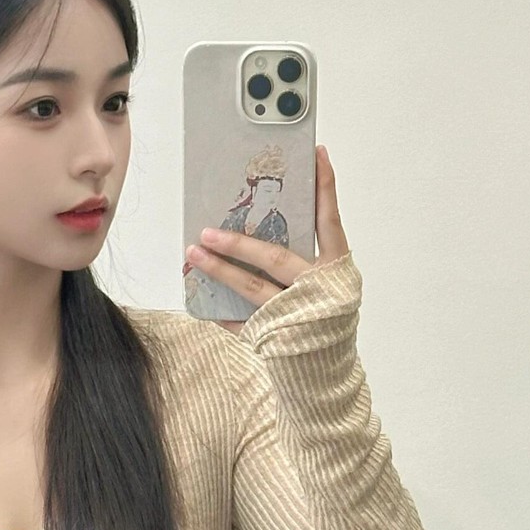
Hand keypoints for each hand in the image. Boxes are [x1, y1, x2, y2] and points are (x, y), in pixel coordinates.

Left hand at [184, 145, 350, 334]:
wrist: (328, 376)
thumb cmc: (326, 321)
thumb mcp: (327, 284)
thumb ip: (302, 256)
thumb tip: (262, 227)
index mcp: (335, 269)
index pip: (329, 220)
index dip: (324, 188)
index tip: (316, 154)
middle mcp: (317, 289)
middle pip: (274, 257)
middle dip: (238, 241)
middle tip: (207, 228)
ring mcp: (295, 314)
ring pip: (251, 288)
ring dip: (219, 269)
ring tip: (193, 252)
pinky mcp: (275, 337)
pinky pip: (241, 322)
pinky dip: (222, 312)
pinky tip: (203, 302)